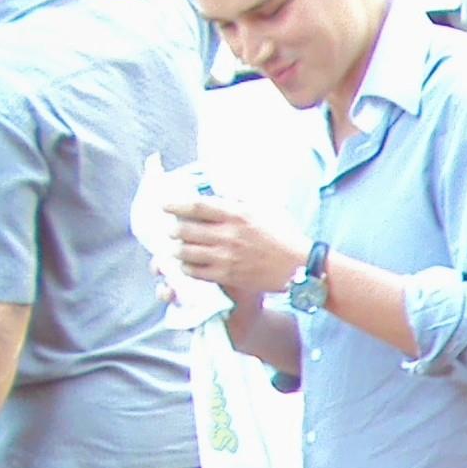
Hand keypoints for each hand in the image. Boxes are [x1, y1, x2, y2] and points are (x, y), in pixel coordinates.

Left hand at [168, 198, 306, 301]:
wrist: (302, 268)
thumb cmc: (285, 236)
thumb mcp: (265, 208)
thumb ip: (240, 199)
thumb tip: (220, 191)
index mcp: (236, 214)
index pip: (195, 206)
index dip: (174, 204)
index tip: (164, 205)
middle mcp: (228, 235)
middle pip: (184, 229)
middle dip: (172, 228)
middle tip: (171, 228)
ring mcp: (227, 257)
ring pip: (186, 251)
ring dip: (176, 248)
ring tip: (175, 247)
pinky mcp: (228, 276)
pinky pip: (196, 271)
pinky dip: (187, 267)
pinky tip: (187, 263)